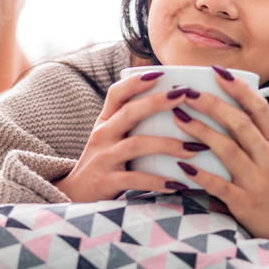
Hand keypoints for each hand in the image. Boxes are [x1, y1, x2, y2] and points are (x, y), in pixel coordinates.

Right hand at [55, 72, 203, 202]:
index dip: (136, 82)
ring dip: (167, 145)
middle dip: (157, 102)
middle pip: (129, 113)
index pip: (116, 94)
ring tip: (193, 149)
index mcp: (105, 122)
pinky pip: (135, 179)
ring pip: (135, 145)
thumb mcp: (109, 138)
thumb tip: (171, 107)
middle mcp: (102, 136)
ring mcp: (103, 158)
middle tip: (183, 96)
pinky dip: (157, 181)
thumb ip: (130, 123)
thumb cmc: (103, 162)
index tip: (160, 73)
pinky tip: (177, 184)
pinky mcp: (106, 182)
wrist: (74, 195)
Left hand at [172, 66, 268, 241]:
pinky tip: (180, 164)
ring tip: (178, 117)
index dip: (238, 88)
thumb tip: (226, 101)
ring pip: (228, 150)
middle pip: (240, 124)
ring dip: (201, 131)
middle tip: (186, 92)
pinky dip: (200, 174)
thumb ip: (254, 130)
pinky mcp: (244, 202)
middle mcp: (268, 158)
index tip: (216, 71)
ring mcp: (257, 180)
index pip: (259, 108)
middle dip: (211, 105)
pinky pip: (219, 185)